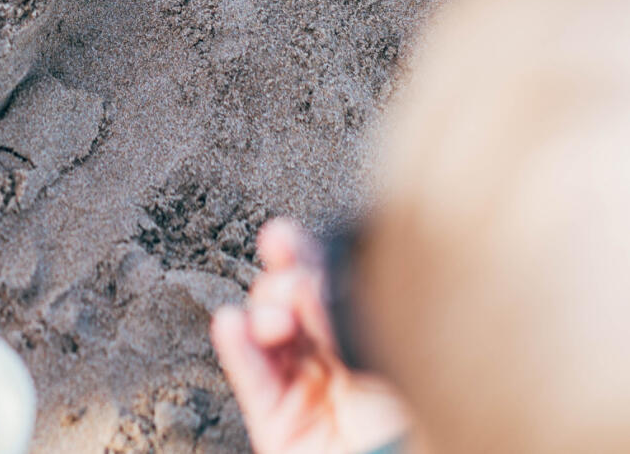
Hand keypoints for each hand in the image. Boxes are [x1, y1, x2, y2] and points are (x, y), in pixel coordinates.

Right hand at [211, 219, 410, 453]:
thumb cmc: (431, 423)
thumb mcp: (396, 356)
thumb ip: (349, 316)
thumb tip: (309, 279)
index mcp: (380, 341)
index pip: (334, 289)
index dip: (307, 258)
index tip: (283, 237)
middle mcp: (343, 364)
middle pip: (295, 305)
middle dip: (283, 283)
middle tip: (293, 286)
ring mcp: (311, 394)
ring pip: (268, 336)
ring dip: (264, 315)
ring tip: (276, 323)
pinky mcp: (280, 427)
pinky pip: (252, 380)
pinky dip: (237, 347)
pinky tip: (233, 324)